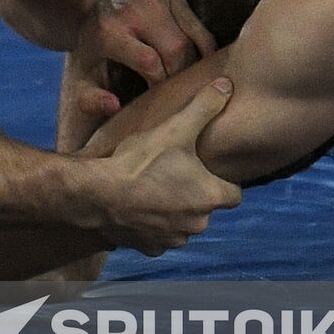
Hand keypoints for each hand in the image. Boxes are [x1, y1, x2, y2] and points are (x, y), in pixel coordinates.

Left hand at [71, 0, 216, 117]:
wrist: (92, 6)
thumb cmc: (92, 50)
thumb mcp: (82, 77)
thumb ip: (90, 99)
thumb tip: (115, 105)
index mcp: (108, 30)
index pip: (149, 62)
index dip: (160, 83)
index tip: (157, 96)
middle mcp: (132, 8)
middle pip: (175, 50)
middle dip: (179, 75)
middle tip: (176, 90)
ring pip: (190, 40)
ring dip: (193, 64)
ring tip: (186, 79)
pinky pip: (198, 28)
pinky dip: (204, 48)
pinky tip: (200, 64)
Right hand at [83, 78, 241, 254]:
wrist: (99, 195)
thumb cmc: (140, 162)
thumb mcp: (175, 128)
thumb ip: (205, 107)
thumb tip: (227, 85)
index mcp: (211, 197)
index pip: (234, 194)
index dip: (221, 180)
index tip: (204, 168)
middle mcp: (198, 224)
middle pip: (206, 209)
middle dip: (194, 194)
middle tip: (173, 173)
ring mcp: (173, 238)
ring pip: (182, 224)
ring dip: (173, 211)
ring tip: (152, 189)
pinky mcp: (150, 248)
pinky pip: (159, 237)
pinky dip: (152, 225)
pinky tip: (137, 206)